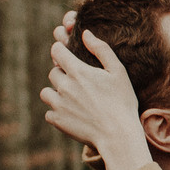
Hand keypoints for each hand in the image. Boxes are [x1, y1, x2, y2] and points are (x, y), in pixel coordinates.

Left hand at [41, 26, 152, 169]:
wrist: (118, 135)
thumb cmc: (122, 102)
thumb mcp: (118, 72)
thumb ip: (101, 50)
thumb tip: (85, 33)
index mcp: (78, 71)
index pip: (56, 50)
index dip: (62, 51)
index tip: (69, 56)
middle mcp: (64, 86)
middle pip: (53, 72)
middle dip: (63, 74)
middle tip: (79, 83)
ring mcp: (58, 104)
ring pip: (46, 91)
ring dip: (56, 92)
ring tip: (73, 99)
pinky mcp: (57, 120)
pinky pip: (49, 112)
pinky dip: (57, 112)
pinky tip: (72, 114)